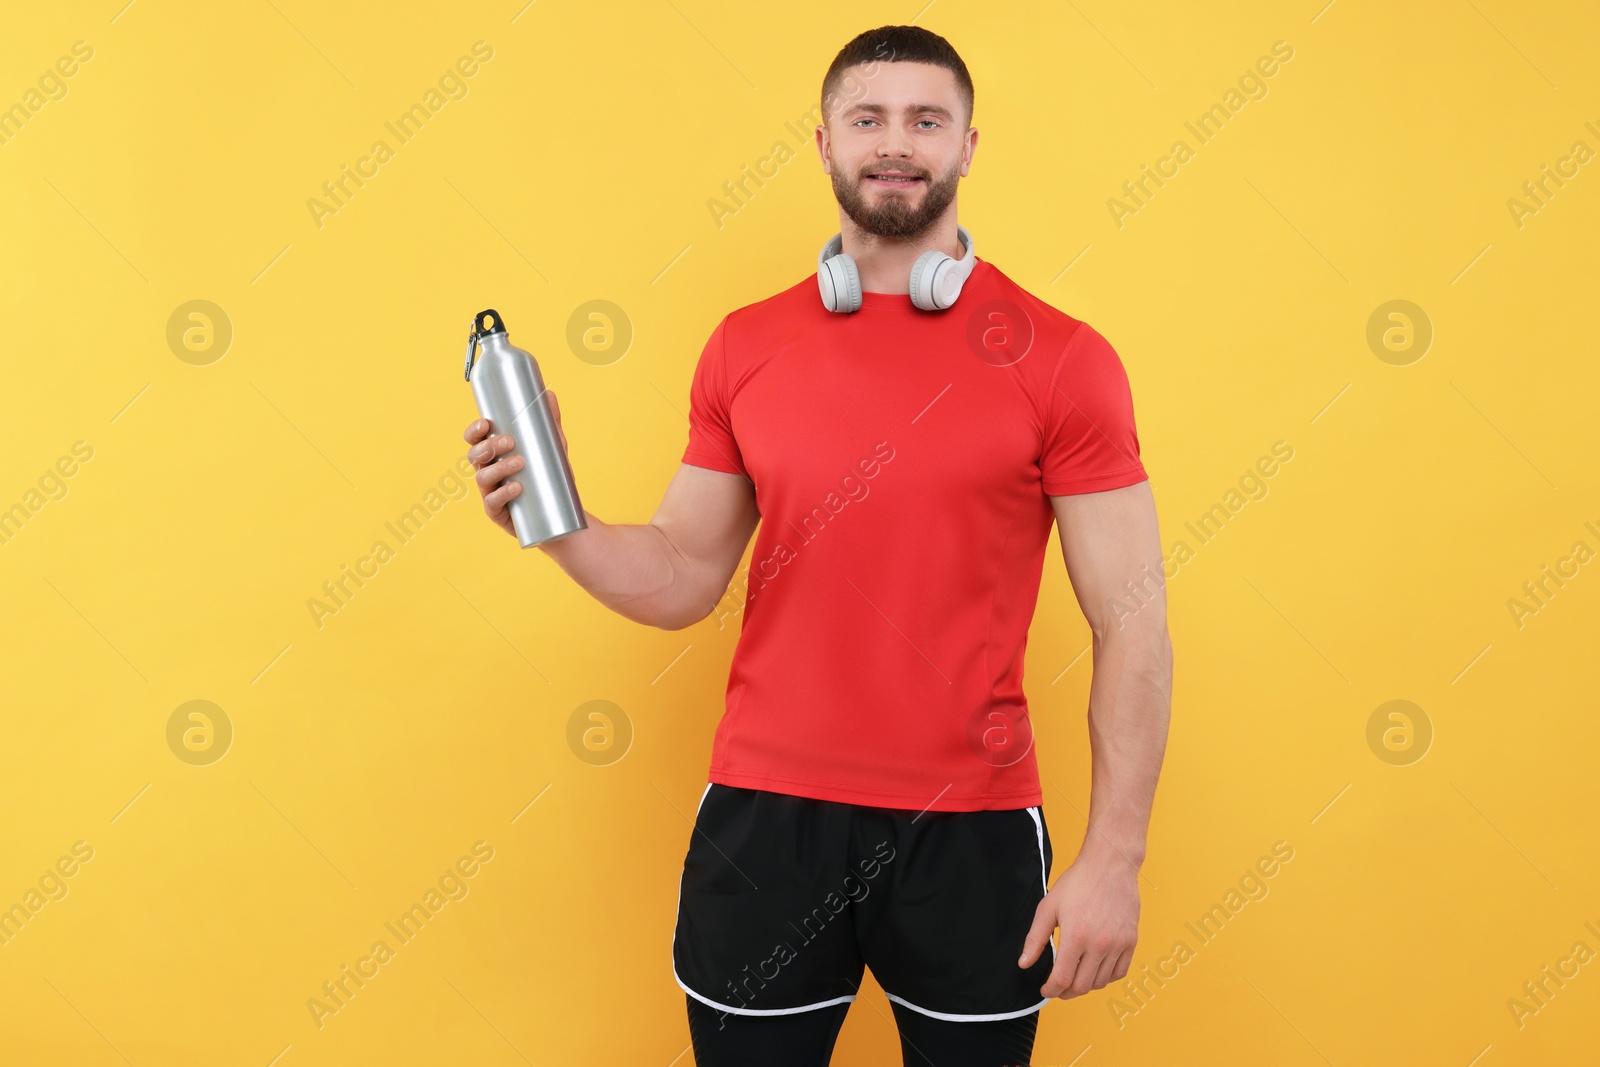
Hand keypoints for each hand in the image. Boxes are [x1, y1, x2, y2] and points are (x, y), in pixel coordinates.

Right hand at [464, 389, 570, 538]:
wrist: (558, 512)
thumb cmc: (547, 476)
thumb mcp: (552, 447)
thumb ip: (549, 422)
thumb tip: (549, 394)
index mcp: (494, 454)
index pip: (475, 439)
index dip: (474, 430)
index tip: (486, 423)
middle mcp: (488, 471)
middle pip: (474, 455)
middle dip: (488, 446)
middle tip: (510, 442)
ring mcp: (490, 492)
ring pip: (482, 477)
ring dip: (499, 467)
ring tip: (520, 463)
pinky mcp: (497, 513)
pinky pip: (492, 503)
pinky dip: (503, 494)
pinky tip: (517, 488)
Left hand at [1017, 849, 1139, 999]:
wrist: (1109, 865)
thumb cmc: (1077, 883)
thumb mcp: (1048, 907)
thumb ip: (1035, 939)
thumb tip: (1025, 963)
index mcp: (1076, 937)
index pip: (1062, 979)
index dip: (1051, 990)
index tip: (1045, 990)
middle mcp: (1099, 945)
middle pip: (1082, 986)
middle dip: (1066, 992)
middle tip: (1058, 988)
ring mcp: (1118, 945)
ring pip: (1101, 982)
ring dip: (1085, 986)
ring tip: (1075, 978)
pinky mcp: (1131, 941)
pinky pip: (1119, 972)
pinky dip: (1106, 978)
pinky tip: (1095, 971)